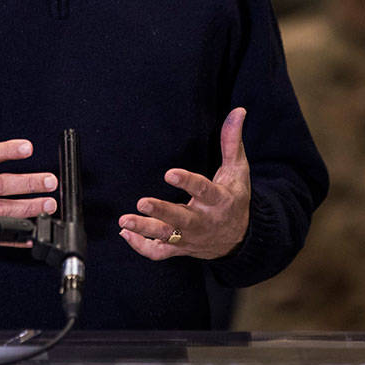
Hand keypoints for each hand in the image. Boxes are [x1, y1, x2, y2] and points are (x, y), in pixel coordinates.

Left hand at [118, 108, 250, 260]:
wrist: (240, 238)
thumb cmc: (235, 198)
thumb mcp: (238, 170)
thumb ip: (232, 141)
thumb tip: (238, 111)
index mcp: (219, 200)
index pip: (204, 191)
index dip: (188, 182)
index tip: (169, 173)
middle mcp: (204, 221)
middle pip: (182, 219)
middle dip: (162, 212)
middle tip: (142, 202)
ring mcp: (190, 238)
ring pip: (167, 237)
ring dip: (145, 230)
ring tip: (124, 220)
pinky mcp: (179, 249)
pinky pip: (159, 253)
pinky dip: (141, 247)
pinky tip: (125, 233)